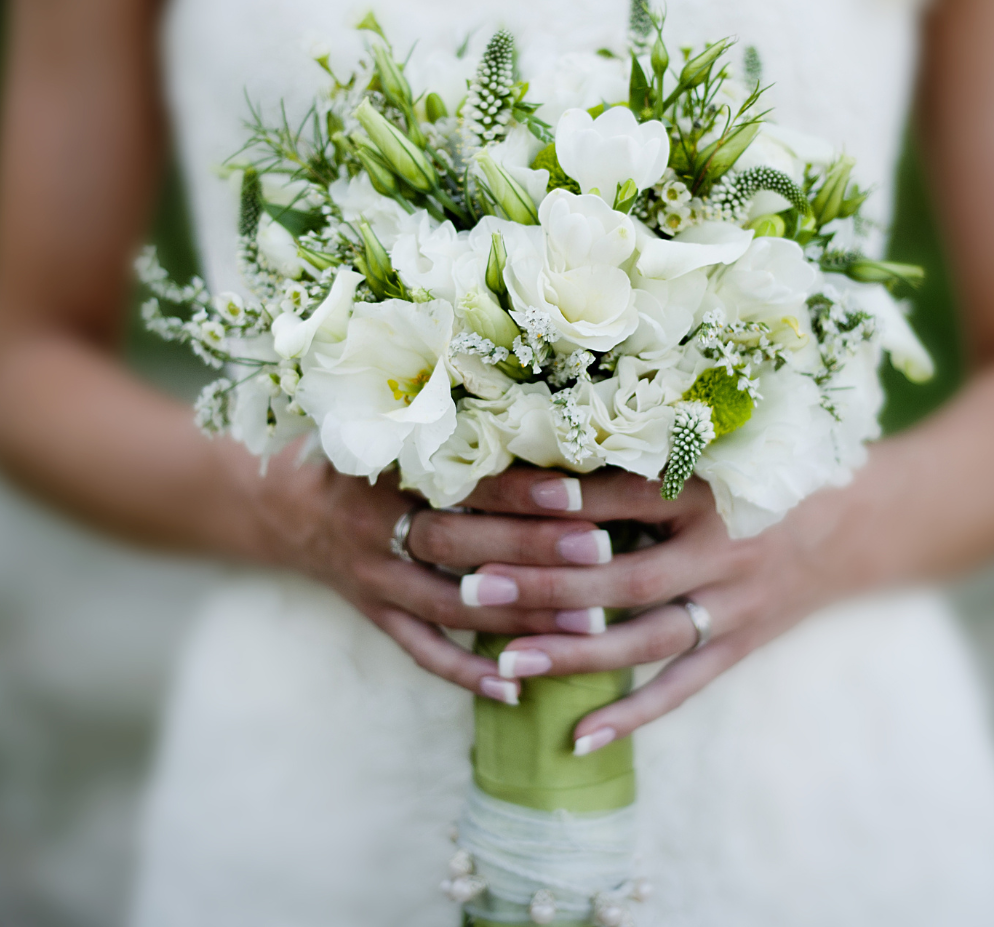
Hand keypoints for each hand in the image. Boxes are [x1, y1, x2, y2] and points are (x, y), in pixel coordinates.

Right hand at [248, 447, 617, 702]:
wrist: (287, 504)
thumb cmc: (359, 453)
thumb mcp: (386, 425)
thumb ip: (448, 424)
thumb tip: (539, 409)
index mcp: (383, 471)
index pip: (459, 483)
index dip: (516, 490)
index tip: (576, 493)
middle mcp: (375, 529)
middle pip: (459, 546)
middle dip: (531, 550)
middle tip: (600, 551)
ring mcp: (374, 580)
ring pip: (450, 609)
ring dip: (519, 619)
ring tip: (589, 625)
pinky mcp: (376, 615)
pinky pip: (421, 653)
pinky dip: (467, 674)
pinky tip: (517, 691)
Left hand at [459, 466, 850, 748]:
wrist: (856, 521)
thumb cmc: (766, 475)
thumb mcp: (718, 453)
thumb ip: (647, 462)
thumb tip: (553, 465)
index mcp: (712, 491)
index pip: (622, 497)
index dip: (562, 500)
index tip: (496, 499)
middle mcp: (723, 550)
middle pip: (625, 576)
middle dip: (548, 584)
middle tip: (476, 588)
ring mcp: (735, 606)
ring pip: (647, 639)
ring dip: (576, 652)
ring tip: (509, 660)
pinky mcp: (742, 646)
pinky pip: (683, 686)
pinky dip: (633, 714)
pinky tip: (578, 736)